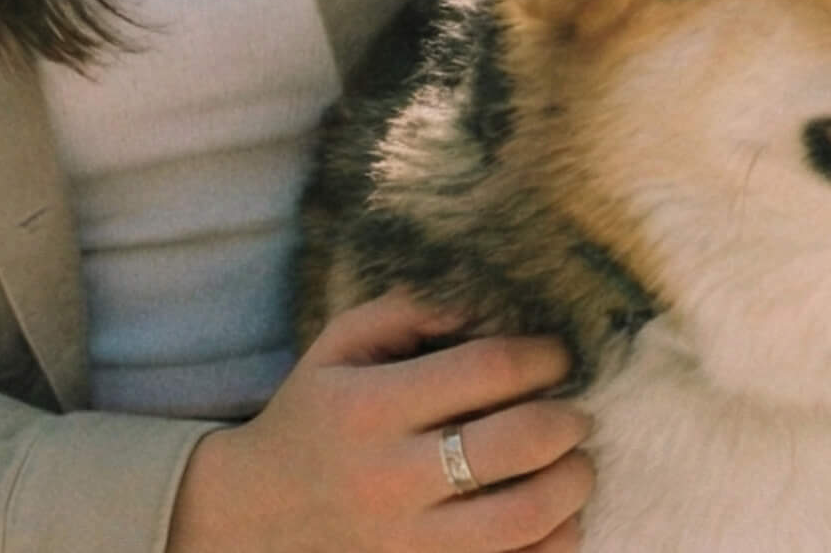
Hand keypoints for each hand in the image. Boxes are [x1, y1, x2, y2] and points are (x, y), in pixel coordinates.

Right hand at [165, 287, 593, 551]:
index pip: (486, 369)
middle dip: (567, 420)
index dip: (541, 356)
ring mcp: (408, 546)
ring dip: (572, 484)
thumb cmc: (315, 417)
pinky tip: (555, 516)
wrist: (254, 518)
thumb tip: (490, 303)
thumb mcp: (341, 344)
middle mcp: (391, 480)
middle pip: (515, 444)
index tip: (557, 355)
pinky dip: (554, 542)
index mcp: (371, 408)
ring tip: (575, 463)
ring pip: (524, 521)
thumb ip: (412, 309)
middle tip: (576, 411)